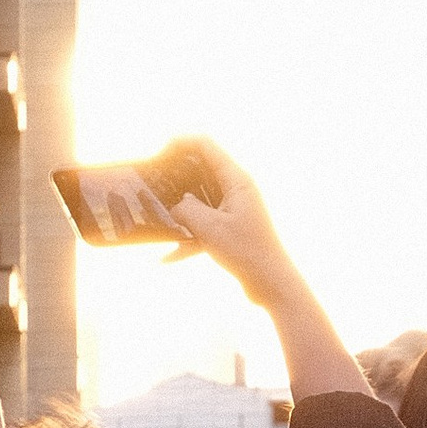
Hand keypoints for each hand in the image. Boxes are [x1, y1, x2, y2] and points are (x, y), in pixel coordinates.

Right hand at [137, 136, 293, 302]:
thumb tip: (176, 206)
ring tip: (156, 213)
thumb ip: (186, 209)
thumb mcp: (209, 226)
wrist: (272, 284)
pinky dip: (188, 239)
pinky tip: (166, 258)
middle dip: (178, 175)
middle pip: (203, 172)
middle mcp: (238, 191)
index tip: (162, 149)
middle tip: (154, 180)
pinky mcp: (232, 232)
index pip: (208, 147)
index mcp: (237, 181)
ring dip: (180, 208)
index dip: (184, 143)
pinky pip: (205, 229)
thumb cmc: (247, 251)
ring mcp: (235, 212)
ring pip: (202, 202)